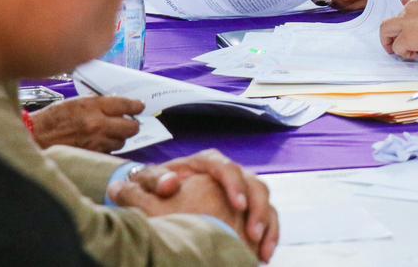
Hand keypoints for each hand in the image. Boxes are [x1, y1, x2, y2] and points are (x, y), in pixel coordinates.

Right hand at [30, 95, 143, 152]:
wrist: (33, 136)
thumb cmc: (53, 118)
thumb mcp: (76, 102)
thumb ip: (99, 104)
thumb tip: (118, 107)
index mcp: (93, 106)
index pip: (125, 105)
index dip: (136, 106)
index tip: (140, 107)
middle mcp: (97, 124)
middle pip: (130, 127)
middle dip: (131, 125)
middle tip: (129, 123)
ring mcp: (95, 142)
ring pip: (121, 142)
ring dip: (119, 138)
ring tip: (110, 134)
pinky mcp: (90, 156)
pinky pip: (108, 153)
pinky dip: (107, 149)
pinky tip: (100, 144)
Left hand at [114, 149, 280, 261]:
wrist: (157, 196)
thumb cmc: (153, 187)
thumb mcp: (148, 181)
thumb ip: (154, 179)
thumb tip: (170, 184)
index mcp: (208, 163)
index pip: (228, 169)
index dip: (236, 186)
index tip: (239, 206)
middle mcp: (229, 174)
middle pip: (254, 185)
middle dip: (258, 210)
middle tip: (253, 235)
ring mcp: (240, 189)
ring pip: (264, 201)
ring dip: (267, 225)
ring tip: (262, 251)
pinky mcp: (246, 206)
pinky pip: (267, 217)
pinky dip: (269, 235)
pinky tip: (264, 255)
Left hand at [380, 0, 417, 57]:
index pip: (404, 13)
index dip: (406, 27)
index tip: (411, 35)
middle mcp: (412, 6)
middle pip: (389, 22)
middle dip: (390, 36)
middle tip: (395, 45)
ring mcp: (408, 20)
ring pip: (387, 31)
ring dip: (393, 44)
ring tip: (406, 52)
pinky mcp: (408, 35)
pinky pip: (397, 47)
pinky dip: (404, 53)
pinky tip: (417, 54)